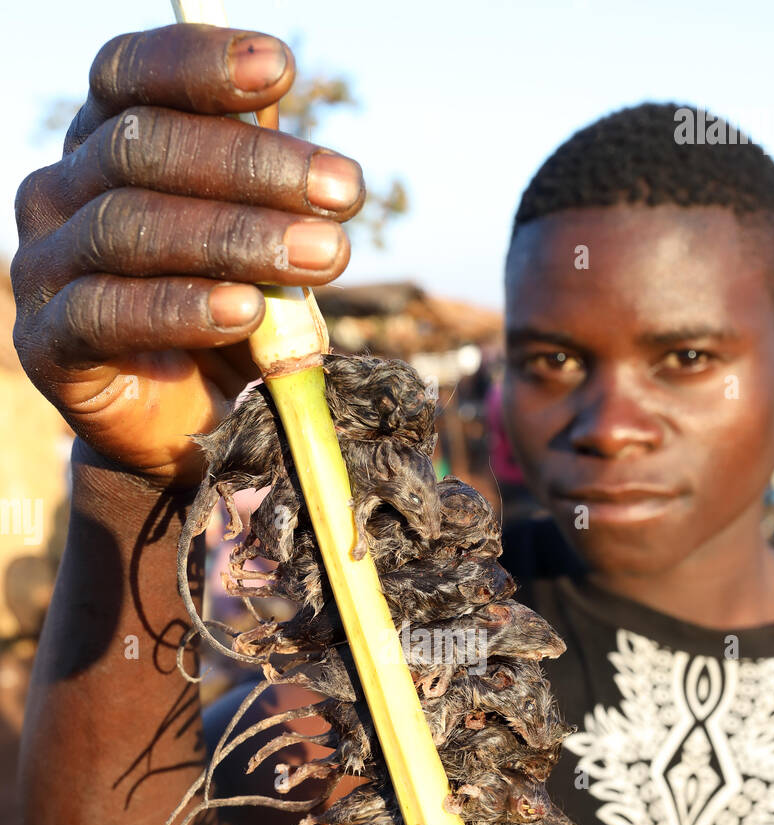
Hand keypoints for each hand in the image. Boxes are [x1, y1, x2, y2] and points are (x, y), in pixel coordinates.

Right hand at [11, 25, 363, 487]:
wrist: (185, 428)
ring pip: (130, 227)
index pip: (132, 75)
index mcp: (101, 144)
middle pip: (142, 149)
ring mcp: (43, 267)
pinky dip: (183, 309)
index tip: (281, 68)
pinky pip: (107, 313)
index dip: (199, 62)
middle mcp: (59, 192)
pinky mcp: (48, 343)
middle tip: (344, 192)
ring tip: (323, 256)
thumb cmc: (222, 316)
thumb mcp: (250, 240)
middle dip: (254, 165)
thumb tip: (289, 114)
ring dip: (238, 238)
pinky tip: (246, 312)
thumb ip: (259, 181)